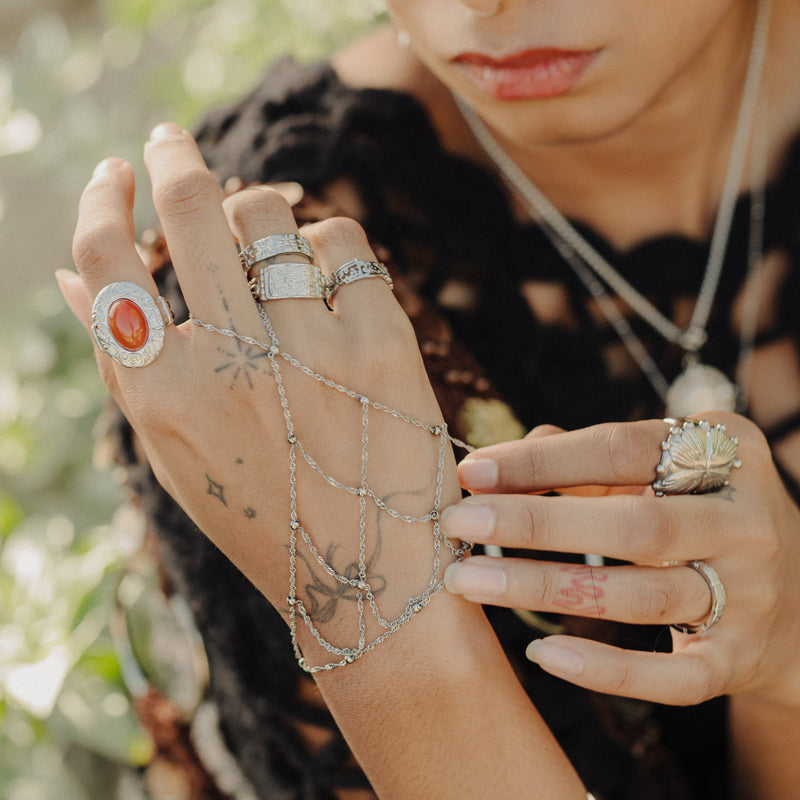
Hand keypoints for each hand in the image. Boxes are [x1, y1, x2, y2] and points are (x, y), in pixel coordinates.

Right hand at [61, 123, 459, 660]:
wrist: (369, 576)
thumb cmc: (264, 512)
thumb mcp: (175, 454)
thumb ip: (124, 364)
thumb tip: (67, 276)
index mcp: (166, 397)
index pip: (108, 264)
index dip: (101, 202)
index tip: (114, 173)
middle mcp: (235, 366)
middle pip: (192, 209)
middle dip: (173, 156)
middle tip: (170, 140)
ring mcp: (314, 351)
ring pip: (272, 212)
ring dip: (258, 208)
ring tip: (261, 231)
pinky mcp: (385, 345)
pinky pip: (346, 242)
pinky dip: (330, 245)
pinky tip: (327, 275)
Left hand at [441, 416, 799, 706]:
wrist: (793, 593)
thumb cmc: (695, 512)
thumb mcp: (657, 469)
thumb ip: (580, 458)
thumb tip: (492, 464)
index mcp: (726, 451)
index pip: (621, 449)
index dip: (542, 460)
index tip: (472, 472)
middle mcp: (747, 521)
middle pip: (634, 526)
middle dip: (535, 523)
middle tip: (456, 523)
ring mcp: (750, 594)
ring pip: (641, 597)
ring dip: (544, 588)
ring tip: (468, 581)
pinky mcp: (740, 660)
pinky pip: (672, 677)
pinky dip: (605, 670)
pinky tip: (540, 652)